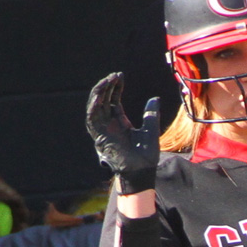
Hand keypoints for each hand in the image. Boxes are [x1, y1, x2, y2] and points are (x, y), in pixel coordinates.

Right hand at [85, 72, 159, 194]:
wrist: (141, 171)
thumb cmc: (146, 156)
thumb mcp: (151, 130)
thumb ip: (151, 114)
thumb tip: (155, 98)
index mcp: (120, 122)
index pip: (113, 100)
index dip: (115, 88)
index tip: (120, 76)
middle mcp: (109, 124)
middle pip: (103, 100)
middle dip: (107, 86)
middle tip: (115, 75)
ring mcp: (103, 130)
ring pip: (95, 106)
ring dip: (99, 93)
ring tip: (107, 81)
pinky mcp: (99, 136)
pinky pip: (91, 118)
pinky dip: (94, 106)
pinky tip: (100, 95)